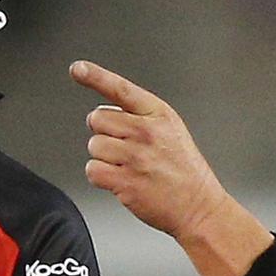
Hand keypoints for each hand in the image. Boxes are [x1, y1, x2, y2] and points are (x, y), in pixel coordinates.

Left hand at [70, 60, 230, 240]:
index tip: (77, 68)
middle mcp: (146, 132)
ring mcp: (135, 157)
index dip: (96, 77)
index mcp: (158, 115)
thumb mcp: (172, 130)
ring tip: (129, 166)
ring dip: (104, 157)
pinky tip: (121, 179)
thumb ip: (140, 116)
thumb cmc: (184, 169)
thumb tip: (105, 111)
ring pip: (94, 145)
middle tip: (126, 147)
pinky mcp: (125, 182)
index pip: (121, 89)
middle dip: (105, 132)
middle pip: (97, 119)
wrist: (198, 206)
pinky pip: (92, 170)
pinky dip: (100, 177)